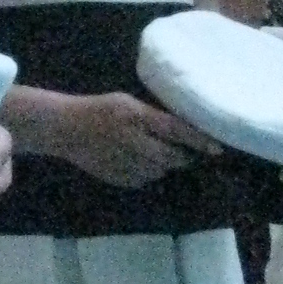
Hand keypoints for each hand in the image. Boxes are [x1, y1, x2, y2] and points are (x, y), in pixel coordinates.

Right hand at [38, 91, 220, 188]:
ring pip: (158, 171)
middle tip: (187, 153)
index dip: (198, 140)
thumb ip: (152, 116)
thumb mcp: (127, 103)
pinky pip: (143, 180)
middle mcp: (132, 140)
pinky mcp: (116, 177)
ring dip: (163, 165)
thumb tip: (182, 131)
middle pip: (170, 157)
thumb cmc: (100, 108)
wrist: (65, 128)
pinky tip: (136, 161)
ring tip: (154, 153)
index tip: (217, 149)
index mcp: (135, 116)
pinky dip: (147, 173)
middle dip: (182, 156)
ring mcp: (123, 161)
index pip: (175, 130)